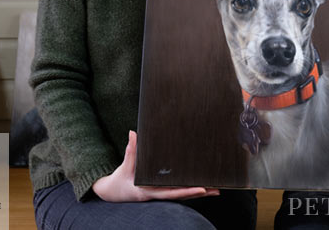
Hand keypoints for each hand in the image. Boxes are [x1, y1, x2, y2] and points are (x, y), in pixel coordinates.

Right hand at [92, 130, 219, 201]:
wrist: (113, 193)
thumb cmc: (118, 181)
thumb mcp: (124, 167)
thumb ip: (131, 151)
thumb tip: (133, 133)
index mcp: (148, 192)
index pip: (171, 193)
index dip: (186, 191)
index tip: (201, 189)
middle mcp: (156, 196)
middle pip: (181, 196)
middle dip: (199, 193)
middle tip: (215, 189)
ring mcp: (159, 195)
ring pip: (182, 195)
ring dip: (199, 192)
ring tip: (215, 189)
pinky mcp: (161, 192)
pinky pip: (177, 192)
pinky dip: (190, 190)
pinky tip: (203, 187)